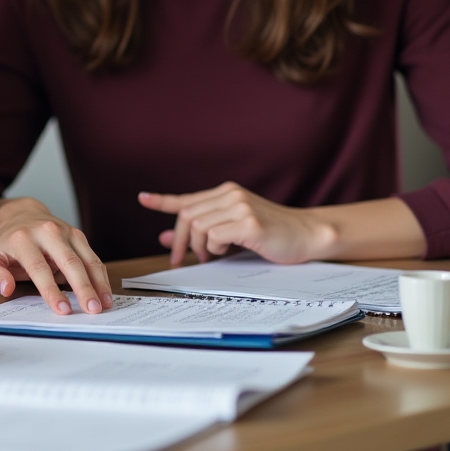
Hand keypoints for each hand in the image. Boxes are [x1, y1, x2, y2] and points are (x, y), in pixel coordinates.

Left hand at [0, 198, 112, 315]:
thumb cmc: (7, 243)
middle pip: (69, 262)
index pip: (39, 267)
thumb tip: (6, 288)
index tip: (62, 310)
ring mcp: (65, 231)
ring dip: (98, 283)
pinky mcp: (78, 235)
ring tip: (104, 304)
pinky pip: (92, 257)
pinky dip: (101, 276)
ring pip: (86, 258)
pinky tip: (105, 293)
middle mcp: (47, 232)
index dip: (51, 290)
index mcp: (23, 238)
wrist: (21, 215)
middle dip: (82, 287)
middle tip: (92, 310)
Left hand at [138, 182, 334, 266]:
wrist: (306, 236)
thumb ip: (202, 232)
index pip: (187, 198)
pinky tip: (225, 251)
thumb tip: (167, 236)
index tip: (143, 199)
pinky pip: (215, 235)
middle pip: (188, 214)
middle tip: (178, 258)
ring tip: (209, 256)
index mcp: (226, 192)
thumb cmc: (270, 235)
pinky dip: (214, 247)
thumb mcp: (232, 232)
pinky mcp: (248, 222)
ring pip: (198, 225)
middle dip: (180, 239)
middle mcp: (230, 194)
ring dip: (199, 246)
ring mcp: (240, 206)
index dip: (163, 200)